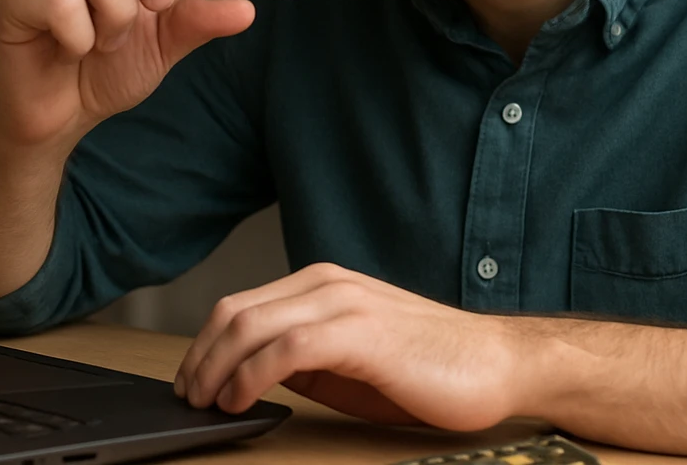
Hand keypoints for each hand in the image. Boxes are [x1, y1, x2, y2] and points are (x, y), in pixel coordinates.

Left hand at [173, 263, 519, 430]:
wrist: (499, 364)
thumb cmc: (431, 367)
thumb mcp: (351, 361)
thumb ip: (305, 357)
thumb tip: (252, 374)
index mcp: (323, 285)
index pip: (242, 305)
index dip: (203, 345)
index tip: (190, 381)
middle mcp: (328, 284)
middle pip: (235, 311)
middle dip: (199, 357)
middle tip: (187, 397)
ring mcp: (344, 304)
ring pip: (251, 325)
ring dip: (216, 368)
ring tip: (207, 402)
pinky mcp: (360, 332)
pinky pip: (285, 347)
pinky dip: (251, 374)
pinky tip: (241, 398)